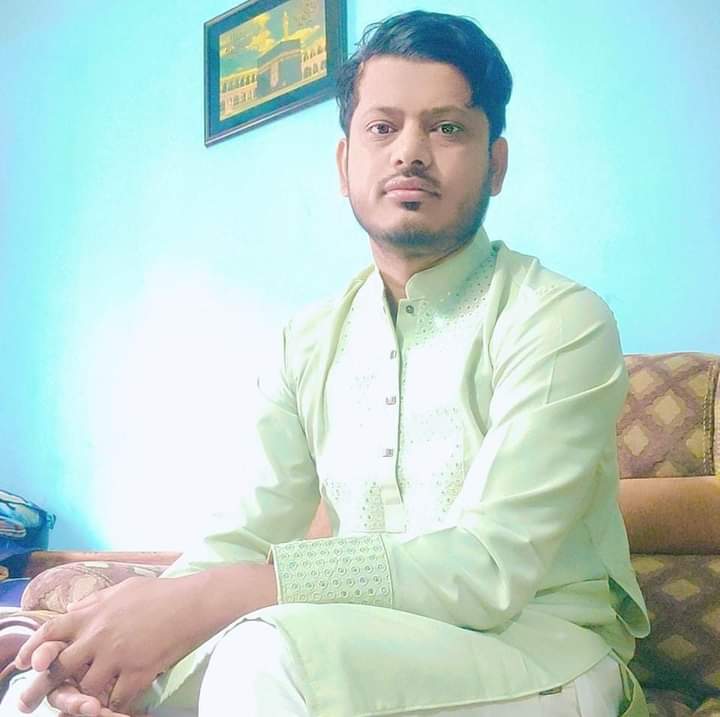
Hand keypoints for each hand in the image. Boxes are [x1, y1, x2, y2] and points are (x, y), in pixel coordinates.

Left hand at [15, 563, 276, 713]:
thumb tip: (73, 610)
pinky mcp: (138, 672)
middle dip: (49, 683)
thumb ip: (95, 600)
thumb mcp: (124, 589)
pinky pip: (117, 698)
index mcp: (94, 613)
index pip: (50, 630)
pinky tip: (123, 696)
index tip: (26, 663)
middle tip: (43, 696)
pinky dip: (117, 701)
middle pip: (60, 667)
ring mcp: (117, 656)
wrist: (195, 602)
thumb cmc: (162, 592)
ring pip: (87, 688)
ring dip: (90, 693)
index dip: (33, 648)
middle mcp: (99, 636)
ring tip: (97, 692)